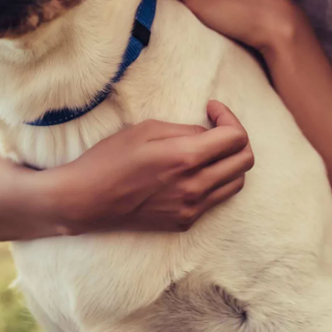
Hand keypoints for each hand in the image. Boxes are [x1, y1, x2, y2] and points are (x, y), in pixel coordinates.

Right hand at [57, 100, 254, 233]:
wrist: (86, 200)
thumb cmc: (110, 159)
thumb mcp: (147, 130)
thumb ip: (186, 130)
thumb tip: (207, 134)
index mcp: (187, 158)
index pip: (237, 138)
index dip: (229, 117)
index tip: (211, 109)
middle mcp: (196, 186)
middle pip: (245, 161)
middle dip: (237, 138)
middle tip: (216, 127)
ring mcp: (192, 208)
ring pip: (236, 183)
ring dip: (230, 162)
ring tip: (209, 150)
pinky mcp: (185, 221)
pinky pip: (216, 199)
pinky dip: (215, 181)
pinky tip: (194, 171)